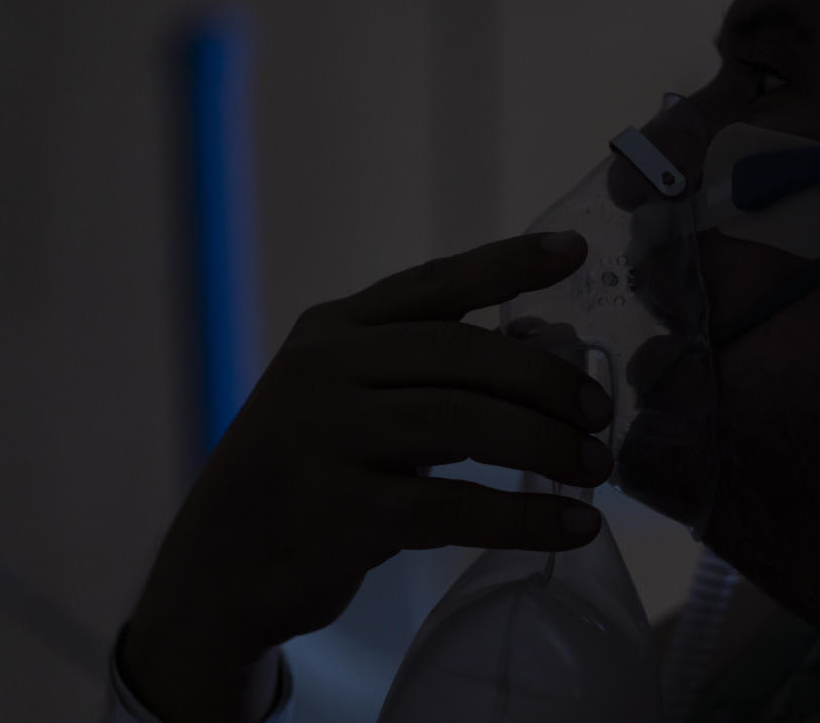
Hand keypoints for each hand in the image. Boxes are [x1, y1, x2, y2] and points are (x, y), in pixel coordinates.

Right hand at [122, 232, 614, 716]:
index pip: (435, 283)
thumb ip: (422, 377)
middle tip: (600, 413)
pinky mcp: (338, 512)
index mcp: (333, 329)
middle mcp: (325, 369)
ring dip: (546, 445)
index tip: (574, 251)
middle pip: (464, 353)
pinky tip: (574, 527)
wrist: (218, 568)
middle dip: (547, 381)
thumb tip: (539, 370)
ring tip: (594, 468)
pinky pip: (457, 508)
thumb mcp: (345, 402)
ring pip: (465, 423)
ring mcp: (325, 437)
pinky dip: (526, 518)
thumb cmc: (306, 474)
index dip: (508, 263)